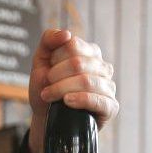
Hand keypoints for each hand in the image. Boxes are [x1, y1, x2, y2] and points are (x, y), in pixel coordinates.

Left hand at [27, 29, 117, 152]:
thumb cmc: (46, 88)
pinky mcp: (110, 107)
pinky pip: (98, 100)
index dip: (55, 59)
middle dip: (56, 76)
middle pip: (79, 63)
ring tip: (49, 96)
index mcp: (90, 53)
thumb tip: (66, 34)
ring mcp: (109, 87)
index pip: (73, 46)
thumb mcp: (41, 62)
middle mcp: (103, 68)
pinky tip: (67, 102)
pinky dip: (80, 99)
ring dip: (61, 89)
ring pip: (86, 81)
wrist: (47, 118)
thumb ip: (49, 40)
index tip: (46, 71)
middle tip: (45, 88)